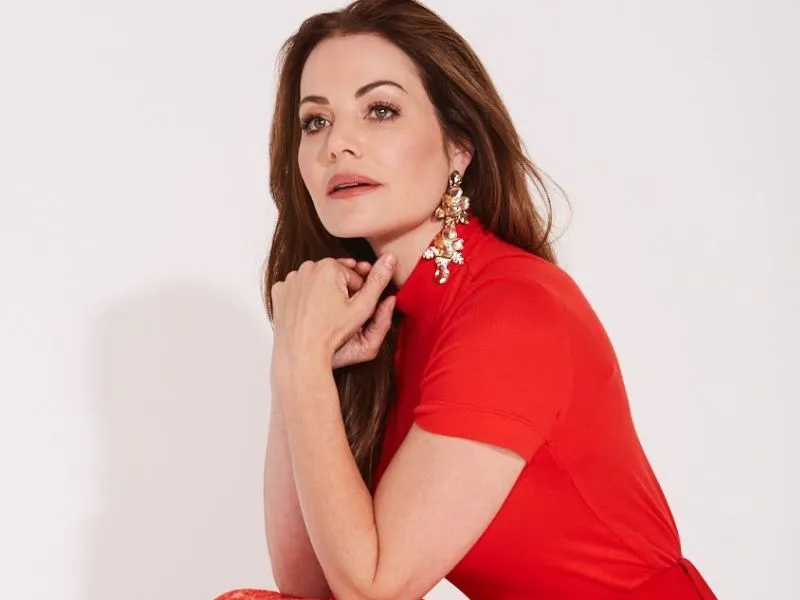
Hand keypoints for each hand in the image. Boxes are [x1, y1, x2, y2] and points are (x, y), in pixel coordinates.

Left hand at [270, 254, 396, 370]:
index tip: (353, 311)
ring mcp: (291, 279)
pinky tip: (308, 314)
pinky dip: (303, 299)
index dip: (357, 295)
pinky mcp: (279, 292)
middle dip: (339, 292)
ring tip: (325, 315)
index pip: (353, 277)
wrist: (301, 352)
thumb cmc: (333, 332)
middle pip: (333, 277)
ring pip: (315, 283)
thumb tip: (391, 257)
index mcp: (329, 266)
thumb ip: (378, 280)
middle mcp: (307, 267)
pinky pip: (296, 290)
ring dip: (322, 294)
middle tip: (339, 315)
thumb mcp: (363, 307)